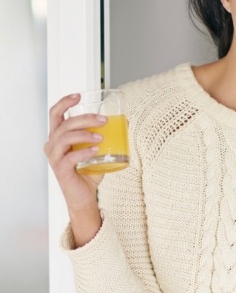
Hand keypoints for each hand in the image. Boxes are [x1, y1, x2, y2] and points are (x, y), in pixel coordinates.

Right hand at [44, 94, 104, 245]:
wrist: (85, 196)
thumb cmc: (89, 170)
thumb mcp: (98, 148)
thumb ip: (106, 135)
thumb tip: (126, 120)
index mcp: (58, 136)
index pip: (55, 114)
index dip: (64, 102)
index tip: (79, 95)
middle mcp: (52, 145)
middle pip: (64, 124)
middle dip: (84, 118)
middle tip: (103, 120)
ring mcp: (55, 158)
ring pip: (64, 138)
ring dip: (84, 134)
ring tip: (101, 136)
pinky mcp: (60, 171)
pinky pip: (69, 158)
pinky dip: (84, 152)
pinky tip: (96, 150)